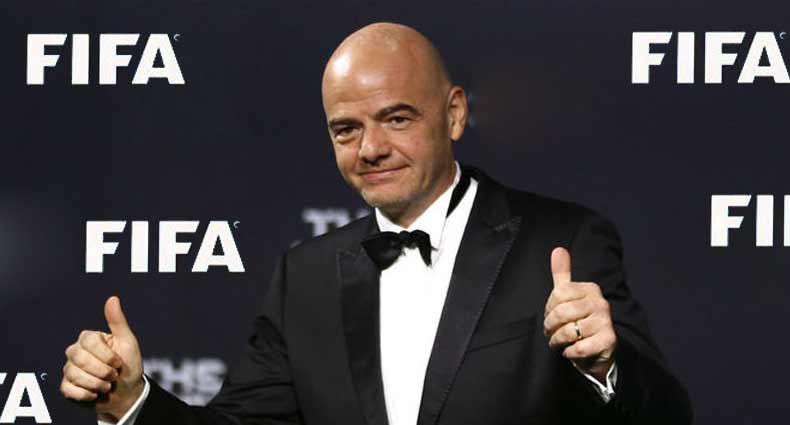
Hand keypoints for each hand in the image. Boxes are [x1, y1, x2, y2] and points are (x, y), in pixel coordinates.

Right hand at [60, 296, 144, 421]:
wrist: (127, 391)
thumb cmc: (129, 365)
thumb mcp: (127, 342)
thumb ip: (117, 321)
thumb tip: (112, 298)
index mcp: (89, 339)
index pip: (89, 342)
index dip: (106, 355)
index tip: (119, 363)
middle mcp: (76, 351)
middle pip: (80, 358)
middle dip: (102, 371)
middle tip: (113, 375)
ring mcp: (70, 369)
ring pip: (73, 374)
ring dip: (96, 384)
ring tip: (107, 385)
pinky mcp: (67, 386)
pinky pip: (67, 389)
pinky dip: (85, 394)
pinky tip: (95, 394)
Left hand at [543, 247, 616, 381]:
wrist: (599, 349)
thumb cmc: (580, 320)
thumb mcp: (569, 296)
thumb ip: (563, 274)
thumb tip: (558, 249)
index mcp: (591, 289)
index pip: (558, 294)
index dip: (548, 308)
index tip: (549, 316)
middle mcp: (601, 303)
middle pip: (561, 312)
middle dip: (549, 326)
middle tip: (549, 332)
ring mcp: (606, 322)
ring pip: (568, 331)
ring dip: (557, 340)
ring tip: (557, 342)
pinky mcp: (608, 341)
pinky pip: (579, 347)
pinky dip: (569, 352)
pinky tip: (570, 351)